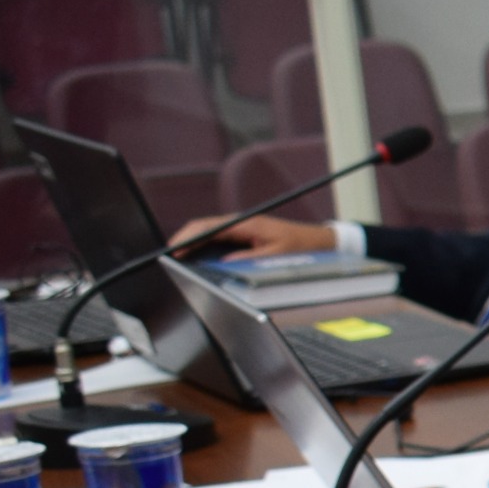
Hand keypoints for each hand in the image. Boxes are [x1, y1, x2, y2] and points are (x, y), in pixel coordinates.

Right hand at [174, 213, 341, 257]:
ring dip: (193, 246)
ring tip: (177, 260)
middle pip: (203, 229)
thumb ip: (249, 259)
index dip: (187, 237)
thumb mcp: (276, 256)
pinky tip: (197, 260)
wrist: (320, 241)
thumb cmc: (302, 247)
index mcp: (246, 224)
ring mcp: (242, 229)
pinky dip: (205, 249)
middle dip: (184, 242)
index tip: (172, 248)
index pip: (208, 227)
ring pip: (209, 235)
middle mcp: (241, 223)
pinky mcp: (244, 236)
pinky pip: (219, 241)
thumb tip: (223, 264)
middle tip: (168, 258)